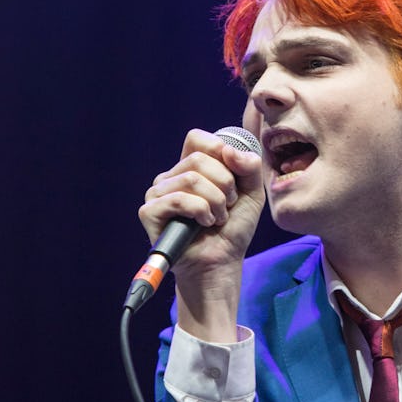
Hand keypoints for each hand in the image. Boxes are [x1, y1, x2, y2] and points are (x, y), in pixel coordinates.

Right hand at [139, 129, 264, 339]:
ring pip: (191, 179)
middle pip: (198, 159)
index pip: (197, 139)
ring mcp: (157, 194)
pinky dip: (200, 211)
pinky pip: (178, 199)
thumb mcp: (251, 193)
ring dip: (216, 202)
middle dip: (225, 184)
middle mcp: (170, 177)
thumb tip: (229, 150)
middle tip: (228, 205)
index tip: (233, 176)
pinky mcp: (150, 212)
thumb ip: (249, 166)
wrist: (222, 262)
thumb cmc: (233, 228)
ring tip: (218, 218)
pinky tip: (204, 224)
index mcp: (190, 168)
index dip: (218, 151)